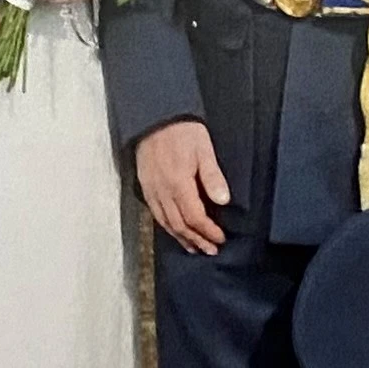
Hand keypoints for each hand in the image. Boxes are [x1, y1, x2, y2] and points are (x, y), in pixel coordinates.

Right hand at [136, 119, 229, 255]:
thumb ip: (212, 176)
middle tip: (210, 250)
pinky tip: (175, 231)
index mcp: (179, 183)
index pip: (195, 217)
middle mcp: (163, 191)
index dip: (208, 231)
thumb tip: (223, 201)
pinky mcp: (145, 187)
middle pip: (180, 225)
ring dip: (181, 238)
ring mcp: (152, 190)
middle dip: (196, 240)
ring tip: (194, 248)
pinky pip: (155, 214)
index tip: (220, 238)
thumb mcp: (204, 149)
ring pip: (166, 223)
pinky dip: (167, 228)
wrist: (154, 117)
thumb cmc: (182, 131)